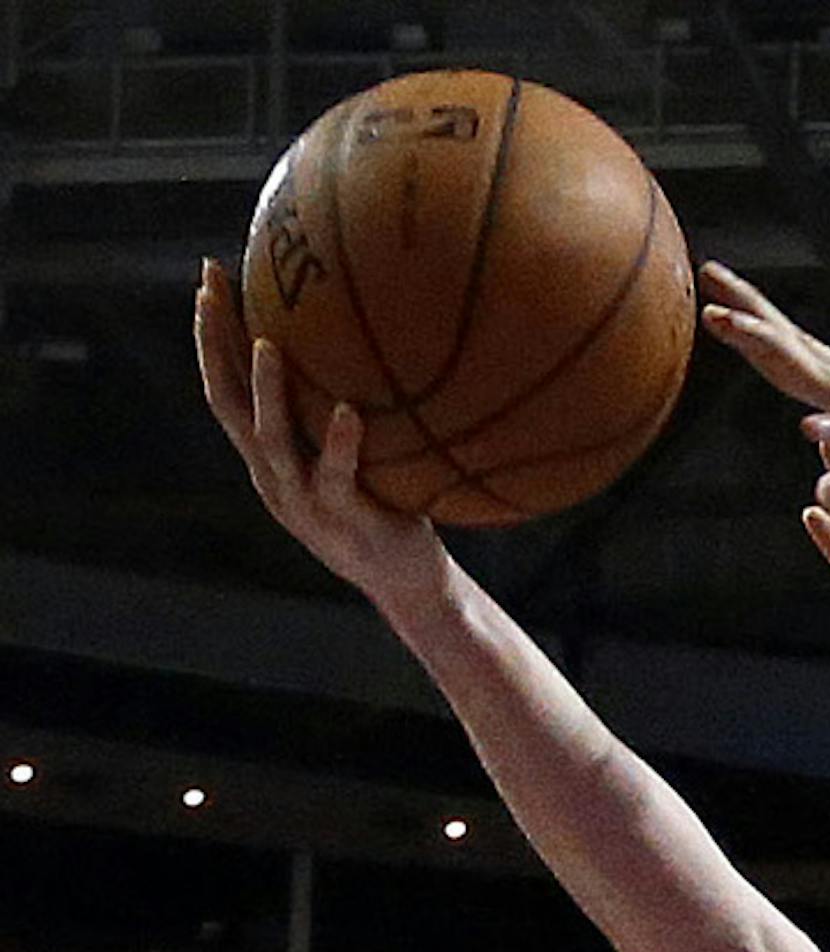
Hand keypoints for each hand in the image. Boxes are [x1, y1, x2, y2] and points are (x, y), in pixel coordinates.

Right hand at [193, 261, 448, 633]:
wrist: (409, 583)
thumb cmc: (388, 504)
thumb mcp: (355, 449)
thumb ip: (340, 400)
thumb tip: (362, 328)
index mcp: (269, 458)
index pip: (228, 387)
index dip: (213, 335)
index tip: (209, 278)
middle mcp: (274, 478)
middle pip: (228, 405)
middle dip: (214, 347)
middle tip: (210, 291)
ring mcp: (304, 503)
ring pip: (271, 442)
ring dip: (266, 392)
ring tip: (268, 344)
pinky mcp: (344, 522)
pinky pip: (337, 478)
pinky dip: (340, 445)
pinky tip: (349, 411)